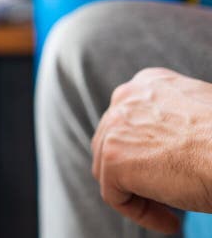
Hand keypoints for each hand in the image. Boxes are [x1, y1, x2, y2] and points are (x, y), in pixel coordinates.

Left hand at [92, 67, 211, 233]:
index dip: (143, 152)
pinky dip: (141, 213)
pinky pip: (115, 196)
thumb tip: (162, 144)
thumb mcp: (197, 112)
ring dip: (137, 194)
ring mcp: (115, 127)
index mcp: (146, 84)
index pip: (128, 122)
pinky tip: (170, 221)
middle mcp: (125, 98)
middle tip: (165, 196)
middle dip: (134, 173)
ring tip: (170, 211)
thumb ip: (168, 119)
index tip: (167, 172)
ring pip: (109, 170)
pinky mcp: (113, 158)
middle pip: (112, 144)